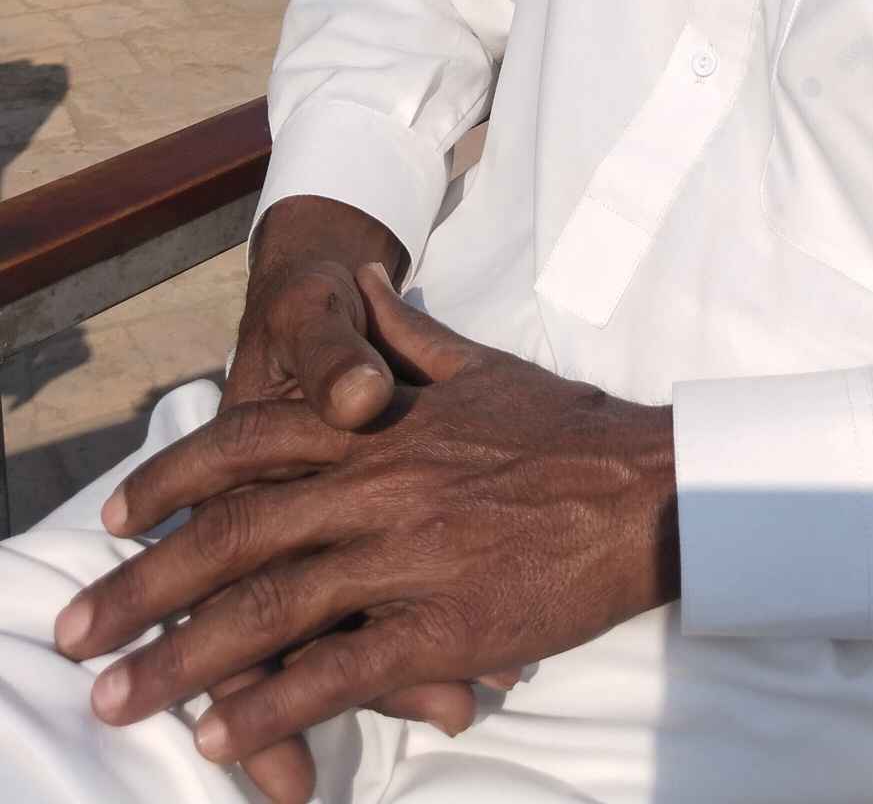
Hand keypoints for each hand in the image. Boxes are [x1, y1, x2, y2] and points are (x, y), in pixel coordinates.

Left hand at [55, 265, 679, 775]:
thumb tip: (366, 282)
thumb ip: (408, 334)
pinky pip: (341, 672)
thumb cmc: (567, 427)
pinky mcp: (446, 629)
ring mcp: (409, 560)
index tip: (119, 517)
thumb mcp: (481, 364)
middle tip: (77, 629)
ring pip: (270, 611)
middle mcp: (378, 487)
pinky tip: (221, 736)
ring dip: (181, 662)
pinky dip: (273, 707)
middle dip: (143, 587)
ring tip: (118, 699)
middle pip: (234, 536)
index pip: (251, 442)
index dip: (174, 478)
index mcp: (380, 426)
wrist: (650, 486)